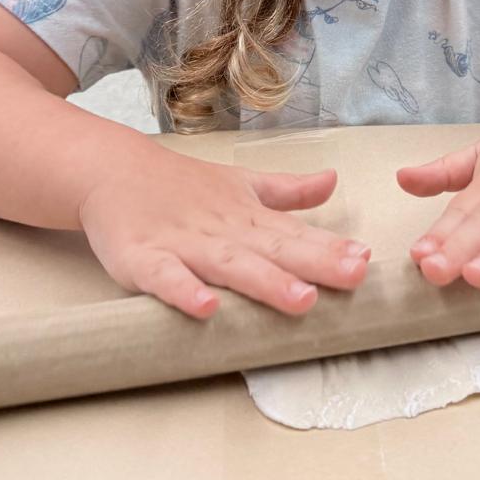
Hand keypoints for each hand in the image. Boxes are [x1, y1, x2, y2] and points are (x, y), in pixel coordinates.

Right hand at [78, 154, 368, 318]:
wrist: (112, 170)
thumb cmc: (182, 186)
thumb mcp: (241, 185)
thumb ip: (287, 192)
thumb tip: (334, 181)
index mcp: (248, 218)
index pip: (296, 235)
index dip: (331, 248)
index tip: (367, 260)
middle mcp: (223, 231)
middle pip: (274, 250)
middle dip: (315, 263)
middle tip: (355, 275)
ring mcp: (184, 245)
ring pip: (230, 265)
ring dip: (266, 282)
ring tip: (301, 299)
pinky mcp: (143, 259)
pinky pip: (165, 279)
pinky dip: (184, 292)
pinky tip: (207, 309)